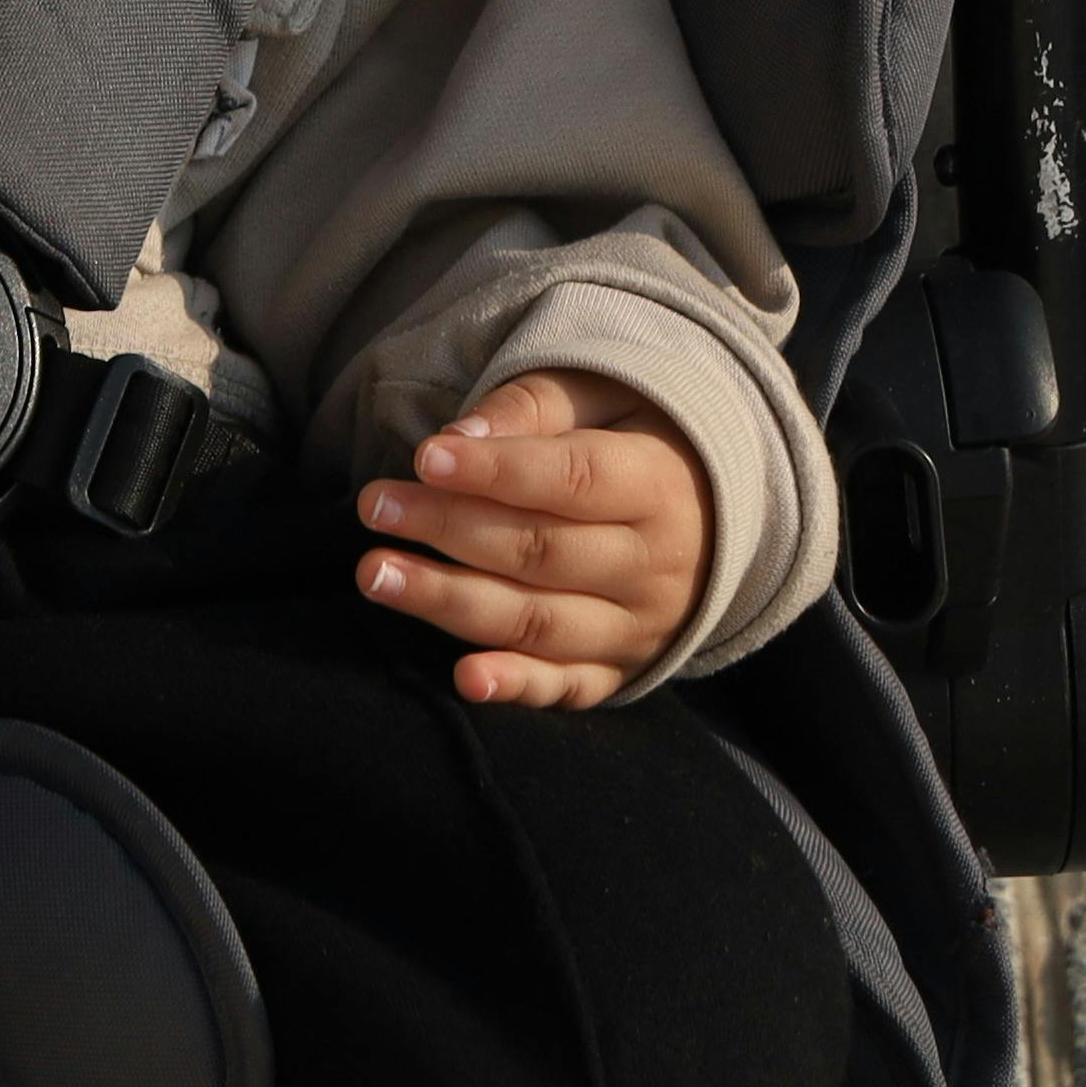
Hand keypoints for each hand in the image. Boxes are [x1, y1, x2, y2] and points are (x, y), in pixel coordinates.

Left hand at [354, 368, 707, 711]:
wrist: (711, 519)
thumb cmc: (634, 441)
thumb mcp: (603, 400)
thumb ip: (534, 409)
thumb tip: (460, 439)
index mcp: (659, 487)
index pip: (574, 481)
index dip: (497, 472)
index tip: (426, 456)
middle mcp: (654, 567)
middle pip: (543, 552)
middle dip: (450, 529)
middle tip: (375, 506)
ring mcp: (637, 628)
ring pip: (539, 622)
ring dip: (451, 603)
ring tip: (377, 576)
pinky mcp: (616, 672)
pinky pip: (565, 686)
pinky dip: (516, 685)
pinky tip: (465, 678)